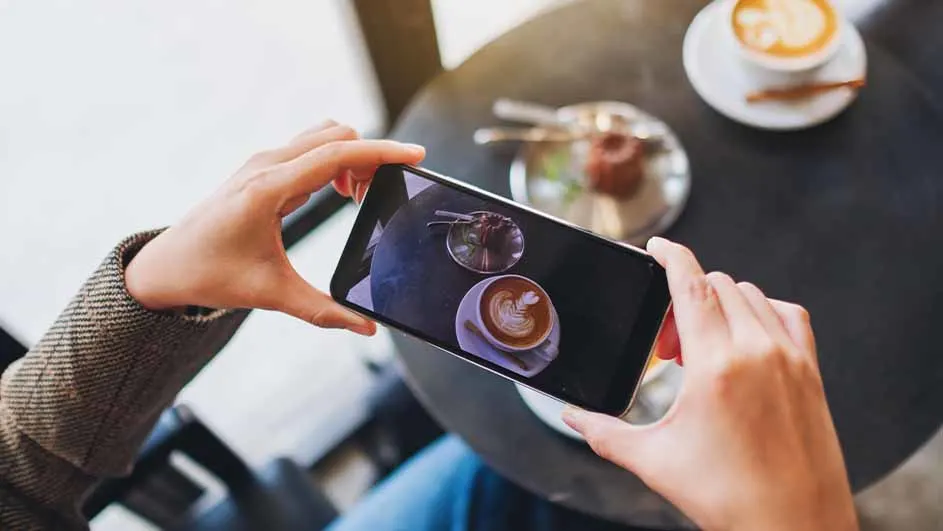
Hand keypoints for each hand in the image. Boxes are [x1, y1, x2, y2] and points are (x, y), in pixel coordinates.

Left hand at [125, 122, 424, 333]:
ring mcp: (262, 161)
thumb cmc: (211, 275)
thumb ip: (324, 311)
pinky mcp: (262, 167)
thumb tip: (367, 328)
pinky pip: (310, 149)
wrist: (167, 265)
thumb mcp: (271, 295)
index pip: (337, 154)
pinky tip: (339, 194)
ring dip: (352, 158)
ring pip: (323, 138)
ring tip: (360, 198)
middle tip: (385, 194)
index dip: (382, 153)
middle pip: (336, 137)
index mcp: (268, 188)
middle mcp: (266, 165)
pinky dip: (335, 162)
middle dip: (371, 158)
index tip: (416, 155)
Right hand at [562, 237, 857, 530]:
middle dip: (685, 300)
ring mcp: (790, 358)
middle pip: (717, 286)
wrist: (794, 526)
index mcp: (717, 366)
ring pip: (751, 295)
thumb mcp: (655, 461)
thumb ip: (604, 433)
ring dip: (720, 306)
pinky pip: (787, 314)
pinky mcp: (810, 371)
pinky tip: (745, 343)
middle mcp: (758, 351)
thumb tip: (571, 417)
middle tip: (669, 346)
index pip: (692, 284)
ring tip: (703, 349)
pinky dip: (761, 313)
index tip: (658, 246)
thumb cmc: (732, 498)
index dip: (671, 256)